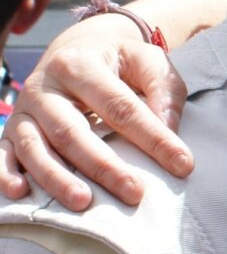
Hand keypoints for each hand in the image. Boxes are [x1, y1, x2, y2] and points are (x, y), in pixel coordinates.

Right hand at [0, 15, 191, 208]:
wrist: (76, 50)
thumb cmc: (120, 63)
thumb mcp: (150, 63)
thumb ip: (164, 93)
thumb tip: (169, 133)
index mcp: (81, 65)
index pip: (120, 106)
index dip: (152, 137)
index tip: (183, 164)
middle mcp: (44, 87)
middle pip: (71, 131)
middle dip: (103, 165)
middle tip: (134, 193)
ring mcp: (23, 110)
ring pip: (33, 146)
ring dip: (56, 177)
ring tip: (84, 202)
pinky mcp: (11, 129)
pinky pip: (2, 153)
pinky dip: (5, 174)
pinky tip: (20, 193)